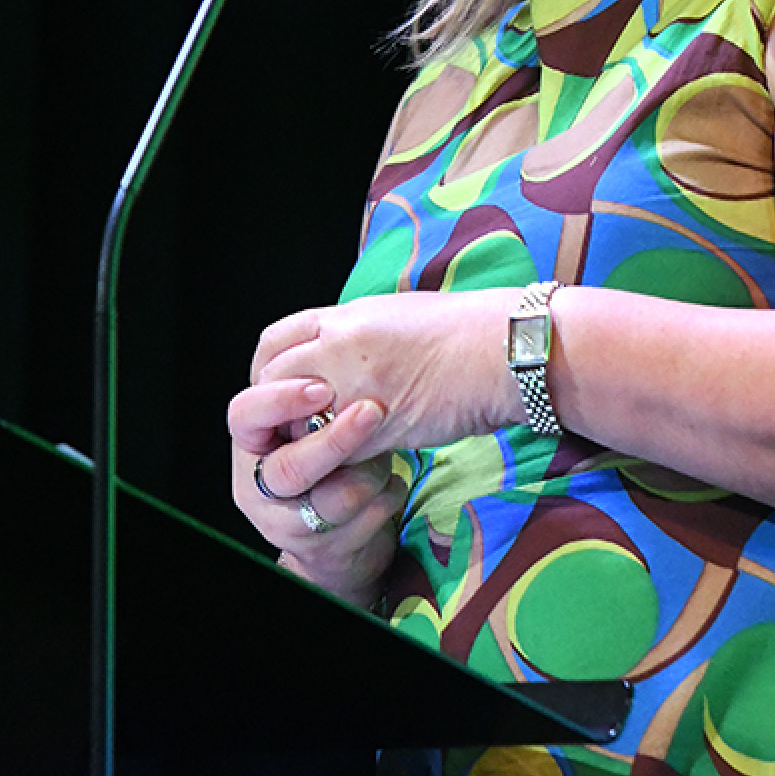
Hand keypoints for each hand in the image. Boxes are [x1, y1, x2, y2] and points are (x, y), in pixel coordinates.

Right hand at [226, 374, 400, 602]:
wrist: (341, 531)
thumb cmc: (329, 455)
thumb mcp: (313, 420)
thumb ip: (316, 393)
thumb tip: (339, 348)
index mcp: (252, 443)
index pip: (245, 415)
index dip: (281, 400)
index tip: (322, 386)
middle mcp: (261, 487)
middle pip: (292, 467)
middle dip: (336, 440)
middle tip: (373, 410)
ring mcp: (292, 526)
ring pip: (340, 496)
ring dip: (375, 470)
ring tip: (386, 455)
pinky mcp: (329, 551)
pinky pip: (372, 515)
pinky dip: (391, 492)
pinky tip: (391, 483)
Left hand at [252, 289, 519, 455]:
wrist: (505, 350)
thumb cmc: (470, 330)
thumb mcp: (401, 316)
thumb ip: (362, 334)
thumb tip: (350, 349)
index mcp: (345, 317)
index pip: (274, 341)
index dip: (269, 368)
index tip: (282, 386)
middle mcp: (338, 347)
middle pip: (271, 382)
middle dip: (278, 408)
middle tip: (300, 425)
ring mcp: (353, 387)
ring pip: (295, 422)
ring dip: (305, 437)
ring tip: (329, 443)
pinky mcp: (376, 428)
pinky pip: (335, 452)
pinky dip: (340, 460)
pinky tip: (360, 459)